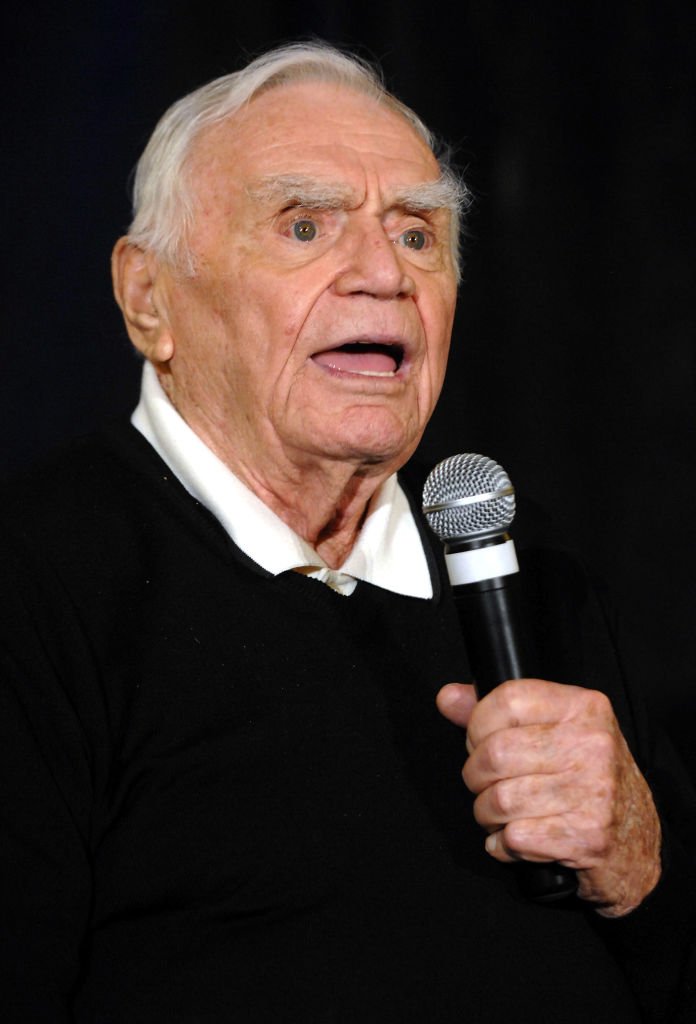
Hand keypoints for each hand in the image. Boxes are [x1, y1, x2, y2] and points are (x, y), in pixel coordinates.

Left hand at [436, 679, 661, 916]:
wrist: (635, 845)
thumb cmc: (588, 781)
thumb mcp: (553, 732)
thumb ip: (497, 712)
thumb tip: (449, 698)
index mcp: (583, 708)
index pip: (507, 700)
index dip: (478, 725)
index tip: (480, 741)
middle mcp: (592, 745)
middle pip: (495, 753)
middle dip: (476, 776)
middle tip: (487, 784)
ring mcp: (594, 792)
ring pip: (499, 799)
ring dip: (487, 814)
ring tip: (502, 814)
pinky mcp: (588, 837)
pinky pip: (514, 838)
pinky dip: (503, 844)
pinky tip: (520, 838)